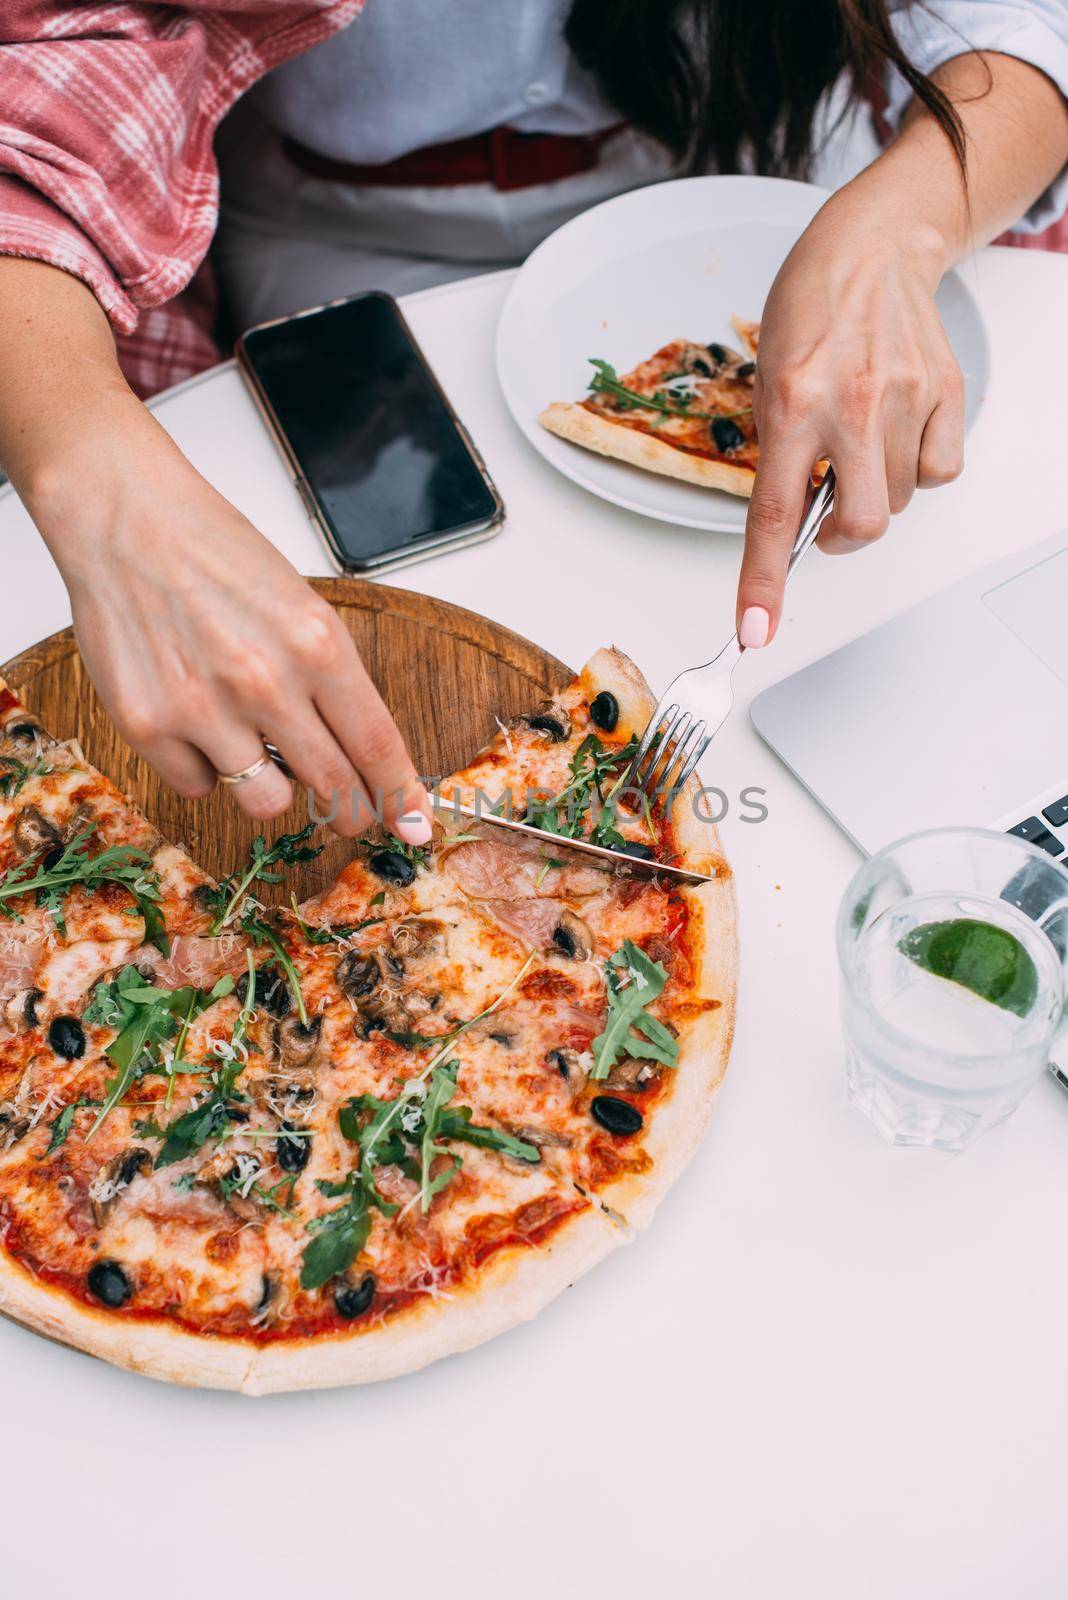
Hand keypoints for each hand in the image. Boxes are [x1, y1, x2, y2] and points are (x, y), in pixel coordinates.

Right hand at [30, 400, 431, 841]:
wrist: (126, 520)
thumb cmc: (215, 554)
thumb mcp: (302, 606)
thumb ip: (332, 679)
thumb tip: (362, 752)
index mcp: (316, 644)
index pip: (376, 743)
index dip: (399, 794)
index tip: (412, 824)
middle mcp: (265, 681)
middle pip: (332, 785)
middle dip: (350, 811)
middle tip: (349, 814)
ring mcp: (203, 708)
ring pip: (266, 804)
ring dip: (271, 790)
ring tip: (257, 750)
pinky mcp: (147, 725)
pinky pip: (197, 786)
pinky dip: (204, 768)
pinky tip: (197, 724)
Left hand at [735, 187, 963, 646]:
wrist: (871, 248)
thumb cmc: (810, 311)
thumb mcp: (767, 382)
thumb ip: (780, 455)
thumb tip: (791, 524)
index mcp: (791, 405)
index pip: (771, 516)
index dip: (762, 583)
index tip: (755, 631)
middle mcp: (851, 405)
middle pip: (858, 526)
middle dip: (838, 537)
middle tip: (824, 514)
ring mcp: (906, 398)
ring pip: (897, 501)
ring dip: (874, 494)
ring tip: (858, 446)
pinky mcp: (946, 391)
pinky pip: (939, 472)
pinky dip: (918, 473)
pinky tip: (898, 438)